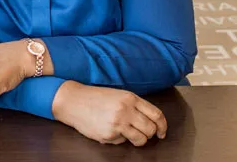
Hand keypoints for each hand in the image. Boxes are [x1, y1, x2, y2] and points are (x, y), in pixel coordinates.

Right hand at [52, 81, 167, 146]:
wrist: (73, 101)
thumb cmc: (95, 98)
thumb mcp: (119, 95)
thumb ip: (135, 106)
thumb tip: (151, 121)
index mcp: (131, 98)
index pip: (156, 114)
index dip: (162, 126)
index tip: (162, 132)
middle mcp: (126, 110)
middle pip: (150, 129)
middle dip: (150, 134)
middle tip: (144, 134)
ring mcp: (118, 123)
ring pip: (141, 139)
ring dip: (138, 140)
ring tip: (128, 134)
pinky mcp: (109, 134)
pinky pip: (122, 142)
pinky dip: (119, 139)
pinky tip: (109, 130)